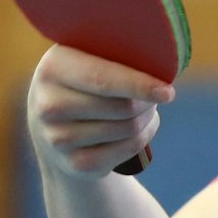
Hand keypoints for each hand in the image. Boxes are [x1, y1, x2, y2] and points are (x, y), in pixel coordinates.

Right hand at [27, 44, 173, 177]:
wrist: (52, 125)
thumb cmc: (83, 80)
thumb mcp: (86, 58)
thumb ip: (114, 53)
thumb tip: (160, 65)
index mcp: (53, 68)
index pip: (102, 79)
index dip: (138, 85)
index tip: (168, 91)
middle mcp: (49, 105)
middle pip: (122, 108)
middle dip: (148, 101)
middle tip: (159, 93)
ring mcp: (58, 138)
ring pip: (128, 129)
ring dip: (147, 118)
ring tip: (145, 108)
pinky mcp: (75, 164)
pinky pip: (127, 149)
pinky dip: (143, 137)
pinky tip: (140, 129)